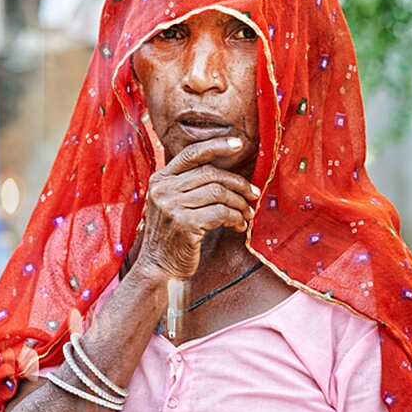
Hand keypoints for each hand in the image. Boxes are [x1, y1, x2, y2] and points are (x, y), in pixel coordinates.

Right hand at [136, 136, 260, 279]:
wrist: (157, 267)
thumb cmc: (172, 236)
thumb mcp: (172, 204)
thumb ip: (189, 186)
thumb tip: (228, 175)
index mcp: (160, 179)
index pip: (191, 154)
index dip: (217, 145)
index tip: (238, 144)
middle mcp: (163, 189)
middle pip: (211, 174)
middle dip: (238, 184)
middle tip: (253, 195)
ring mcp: (172, 206)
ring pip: (219, 193)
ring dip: (240, 204)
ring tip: (247, 214)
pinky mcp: (185, 224)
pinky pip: (221, 213)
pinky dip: (235, 218)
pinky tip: (239, 226)